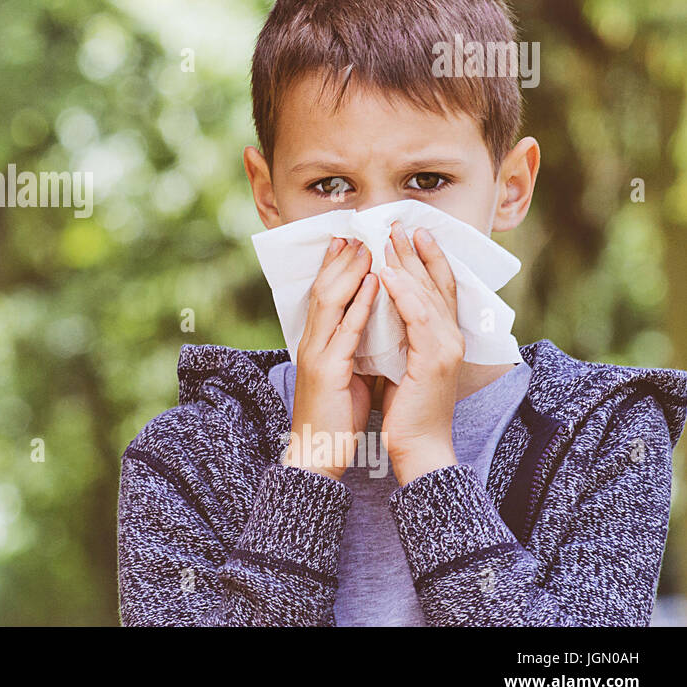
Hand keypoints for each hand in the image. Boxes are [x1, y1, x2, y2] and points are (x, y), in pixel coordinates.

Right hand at [284, 235, 379, 480]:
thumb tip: (371, 332)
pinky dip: (360, 303)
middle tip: (357, 232)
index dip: (335, 268)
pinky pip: (347, 329)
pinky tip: (374, 283)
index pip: (324, 297)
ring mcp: (317, 354)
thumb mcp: (344, 377)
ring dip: (350, 270)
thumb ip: (352, 351)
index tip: (349, 242)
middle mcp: (312, 343)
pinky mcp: (328, 369)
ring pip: (331, 301)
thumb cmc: (334, 419)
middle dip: (341, 260)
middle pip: (324, 290)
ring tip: (366, 246)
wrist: (317, 454)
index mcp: (317, 344)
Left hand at [376, 222, 462, 484]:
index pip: (438, 287)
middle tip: (398, 223)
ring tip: (391, 239)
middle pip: (435, 283)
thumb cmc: (406, 406)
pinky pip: (418, 318)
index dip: (428, 258)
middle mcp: (451, 336)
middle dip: (415, 251)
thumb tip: (383, 305)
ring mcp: (446, 347)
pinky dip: (404, 293)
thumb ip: (400, 332)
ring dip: (408, 264)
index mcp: (443, 336)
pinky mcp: (434, 359)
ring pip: (427, 294)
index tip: (411, 232)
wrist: (416, 445)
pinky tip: (389, 274)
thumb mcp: (402, 358)